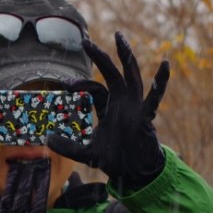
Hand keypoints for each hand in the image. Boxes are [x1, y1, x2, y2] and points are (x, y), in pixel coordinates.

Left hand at [48, 32, 169, 191]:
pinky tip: (165, 65)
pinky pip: (155, 96)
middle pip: (111, 72)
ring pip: (131, 75)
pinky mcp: (146, 115)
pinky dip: (161, 81)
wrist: (133, 175)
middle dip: (99, 56)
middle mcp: (123, 102)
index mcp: (109, 107)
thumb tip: (47, 139)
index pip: (95, 88)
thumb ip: (68, 146)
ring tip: (119, 38)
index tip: (66, 85)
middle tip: (85, 40)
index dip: (80, 84)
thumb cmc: (114, 161)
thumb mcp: (86, 153)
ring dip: (126, 56)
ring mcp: (135, 106)